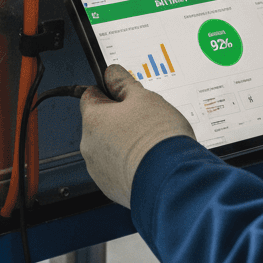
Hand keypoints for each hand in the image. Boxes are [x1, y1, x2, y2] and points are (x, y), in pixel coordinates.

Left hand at [80, 65, 195, 207]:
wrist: (172, 181)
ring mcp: (99, 170)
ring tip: (151, 144)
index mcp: (93, 120)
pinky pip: (118, 170)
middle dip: (120, 120)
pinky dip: (131, 165)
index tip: (122, 93)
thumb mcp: (143, 97)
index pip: (90, 96)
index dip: (109, 92)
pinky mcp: (113, 189)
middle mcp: (89, 147)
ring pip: (109, 148)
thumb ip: (123, 82)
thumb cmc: (157, 139)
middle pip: (101, 124)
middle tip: (145, 120)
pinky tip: (150, 162)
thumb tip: (111, 73)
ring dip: (125, 143)